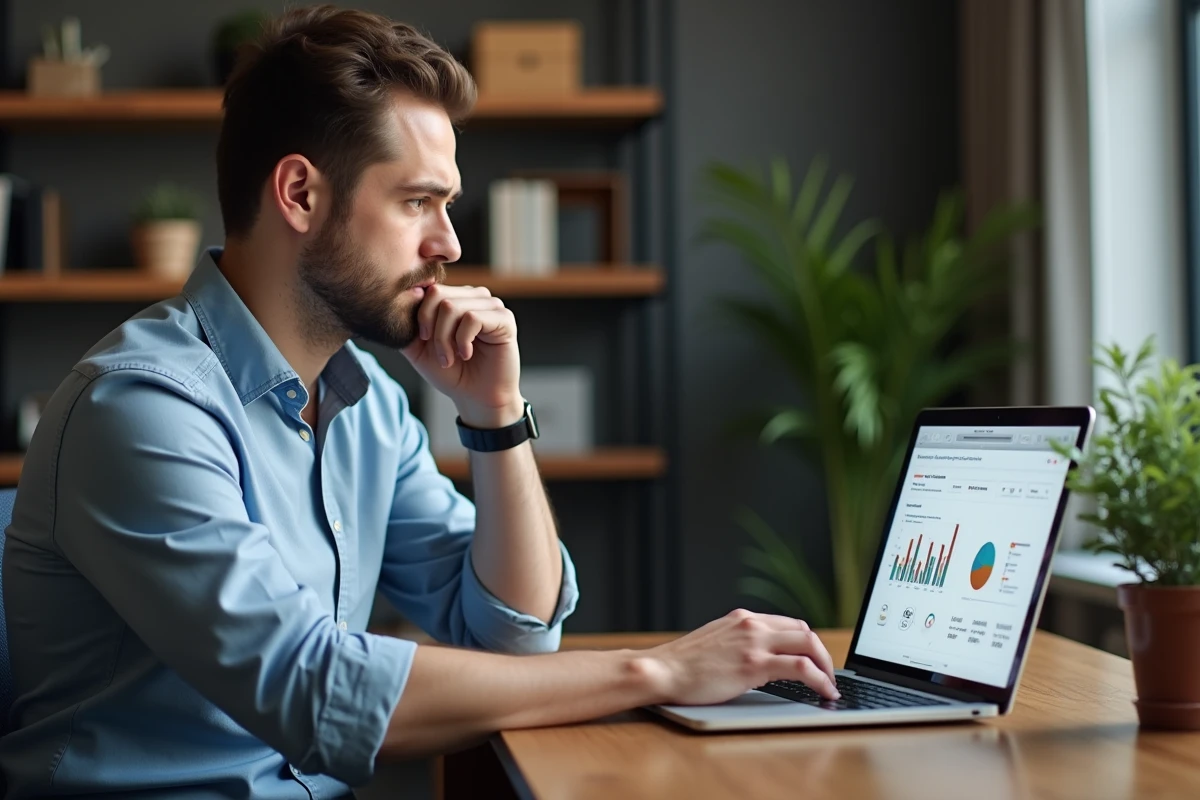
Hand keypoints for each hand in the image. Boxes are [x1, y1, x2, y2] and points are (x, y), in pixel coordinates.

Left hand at [402, 284, 522, 427]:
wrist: (476, 398)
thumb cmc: (451, 373)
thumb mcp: (419, 348)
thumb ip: (407, 325)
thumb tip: (397, 302)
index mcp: (455, 298)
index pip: (428, 289)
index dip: (420, 315)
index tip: (423, 340)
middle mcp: (474, 296)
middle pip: (438, 295)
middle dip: (432, 330)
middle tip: (439, 354)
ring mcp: (491, 305)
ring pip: (452, 307)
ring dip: (445, 339)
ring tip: (451, 358)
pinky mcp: (504, 319)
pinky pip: (472, 318)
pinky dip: (463, 340)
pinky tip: (467, 354)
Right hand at [641, 609, 838, 705]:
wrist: (662, 670)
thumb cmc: (682, 665)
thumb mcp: (714, 643)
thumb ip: (736, 643)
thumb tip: (756, 659)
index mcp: (742, 619)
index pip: (789, 624)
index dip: (808, 643)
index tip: (814, 660)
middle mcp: (751, 625)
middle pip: (804, 631)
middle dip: (822, 654)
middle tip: (827, 674)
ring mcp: (754, 643)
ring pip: (808, 645)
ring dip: (826, 666)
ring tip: (830, 686)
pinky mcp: (754, 664)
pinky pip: (801, 667)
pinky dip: (820, 679)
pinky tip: (825, 692)